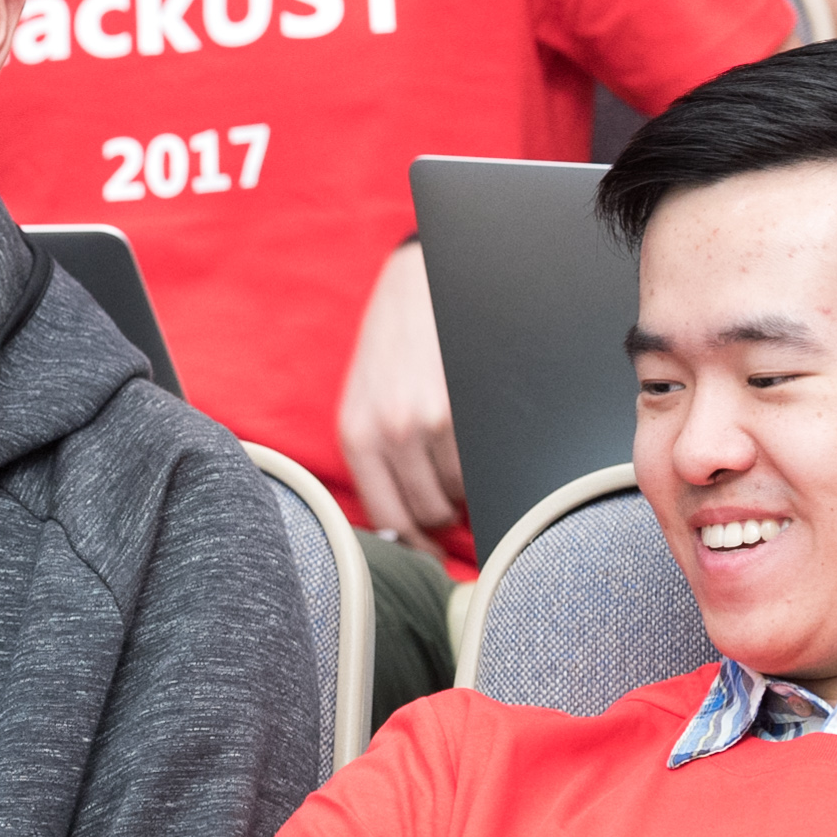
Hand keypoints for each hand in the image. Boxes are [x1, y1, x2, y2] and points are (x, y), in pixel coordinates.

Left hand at [336, 240, 461, 554]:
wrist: (419, 284)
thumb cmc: (392, 349)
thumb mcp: (364, 405)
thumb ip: (377, 463)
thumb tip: (406, 527)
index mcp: (356, 436)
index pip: (388, 522)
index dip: (414, 545)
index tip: (430, 553)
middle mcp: (389, 433)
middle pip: (427, 515)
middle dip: (442, 516)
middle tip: (450, 498)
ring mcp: (429, 421)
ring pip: (458, 494)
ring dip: (464, 490)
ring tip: (459, 462)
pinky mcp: (462, 409)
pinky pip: (479, 468)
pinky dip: (480, 468)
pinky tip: (472, 445)